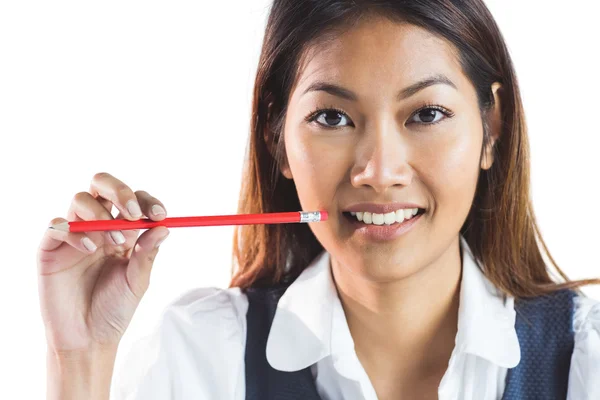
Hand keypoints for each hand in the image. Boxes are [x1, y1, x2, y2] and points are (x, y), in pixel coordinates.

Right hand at [37, 172, 169, 352]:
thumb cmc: (114, 309)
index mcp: (123, 231)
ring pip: (81, 199)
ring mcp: (74, 235)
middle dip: (120, 191)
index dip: (146, 201)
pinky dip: (75, 231)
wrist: (88, 339)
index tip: (160, 215)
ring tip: (114, 243)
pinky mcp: (51, 249)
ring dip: (101, 214)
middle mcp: (98, 227)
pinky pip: (57, 225)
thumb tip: (164, 226)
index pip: (134, 201)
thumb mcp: (138, 281)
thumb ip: (148, 253)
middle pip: (103, 186)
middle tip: (134, 212)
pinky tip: (89, 249)